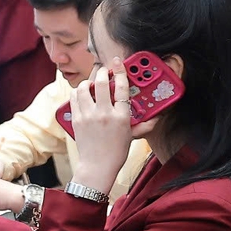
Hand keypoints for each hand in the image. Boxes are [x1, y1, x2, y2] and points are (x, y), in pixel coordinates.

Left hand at [68, 66, 132, 195]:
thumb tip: (156, 117)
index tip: (118, 63)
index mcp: (121, 116)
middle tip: (104, 69)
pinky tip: (82, 93)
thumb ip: (144, 125)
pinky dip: (77, 92)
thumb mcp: (133, 136)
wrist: (97, 167)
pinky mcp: (76, 119)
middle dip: (102, 71)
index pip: (121, 88)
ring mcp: (88, 116)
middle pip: (100, 82)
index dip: (121, 72)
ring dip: (87, 81)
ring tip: (91, 82)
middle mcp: (104, 113)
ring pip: (83, 88)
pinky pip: (74, 98)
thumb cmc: (116, 153)